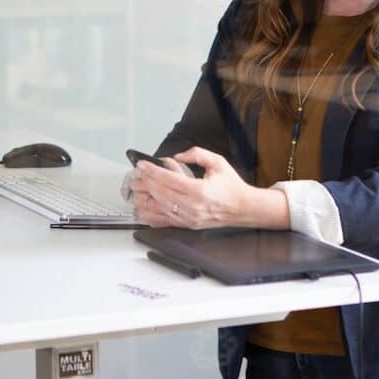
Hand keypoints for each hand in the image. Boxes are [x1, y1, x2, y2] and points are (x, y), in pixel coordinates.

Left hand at [130, 147, 288, 229]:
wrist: (244, 208)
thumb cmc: (231, 186)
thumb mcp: (217, 162)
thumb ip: (196, 154)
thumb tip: (178, 156)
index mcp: (199, 191)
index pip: (169, 180)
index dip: (152, 171)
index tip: (142, 164)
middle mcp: (193, 206)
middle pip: (160, 194)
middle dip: (144, 183)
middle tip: (135, 175)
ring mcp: (189, 218)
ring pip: (158, 209)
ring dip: (143, 199)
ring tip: (135, 189)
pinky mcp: (187, 225)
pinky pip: (163, 222)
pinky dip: (150, 215)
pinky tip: (141, 208)